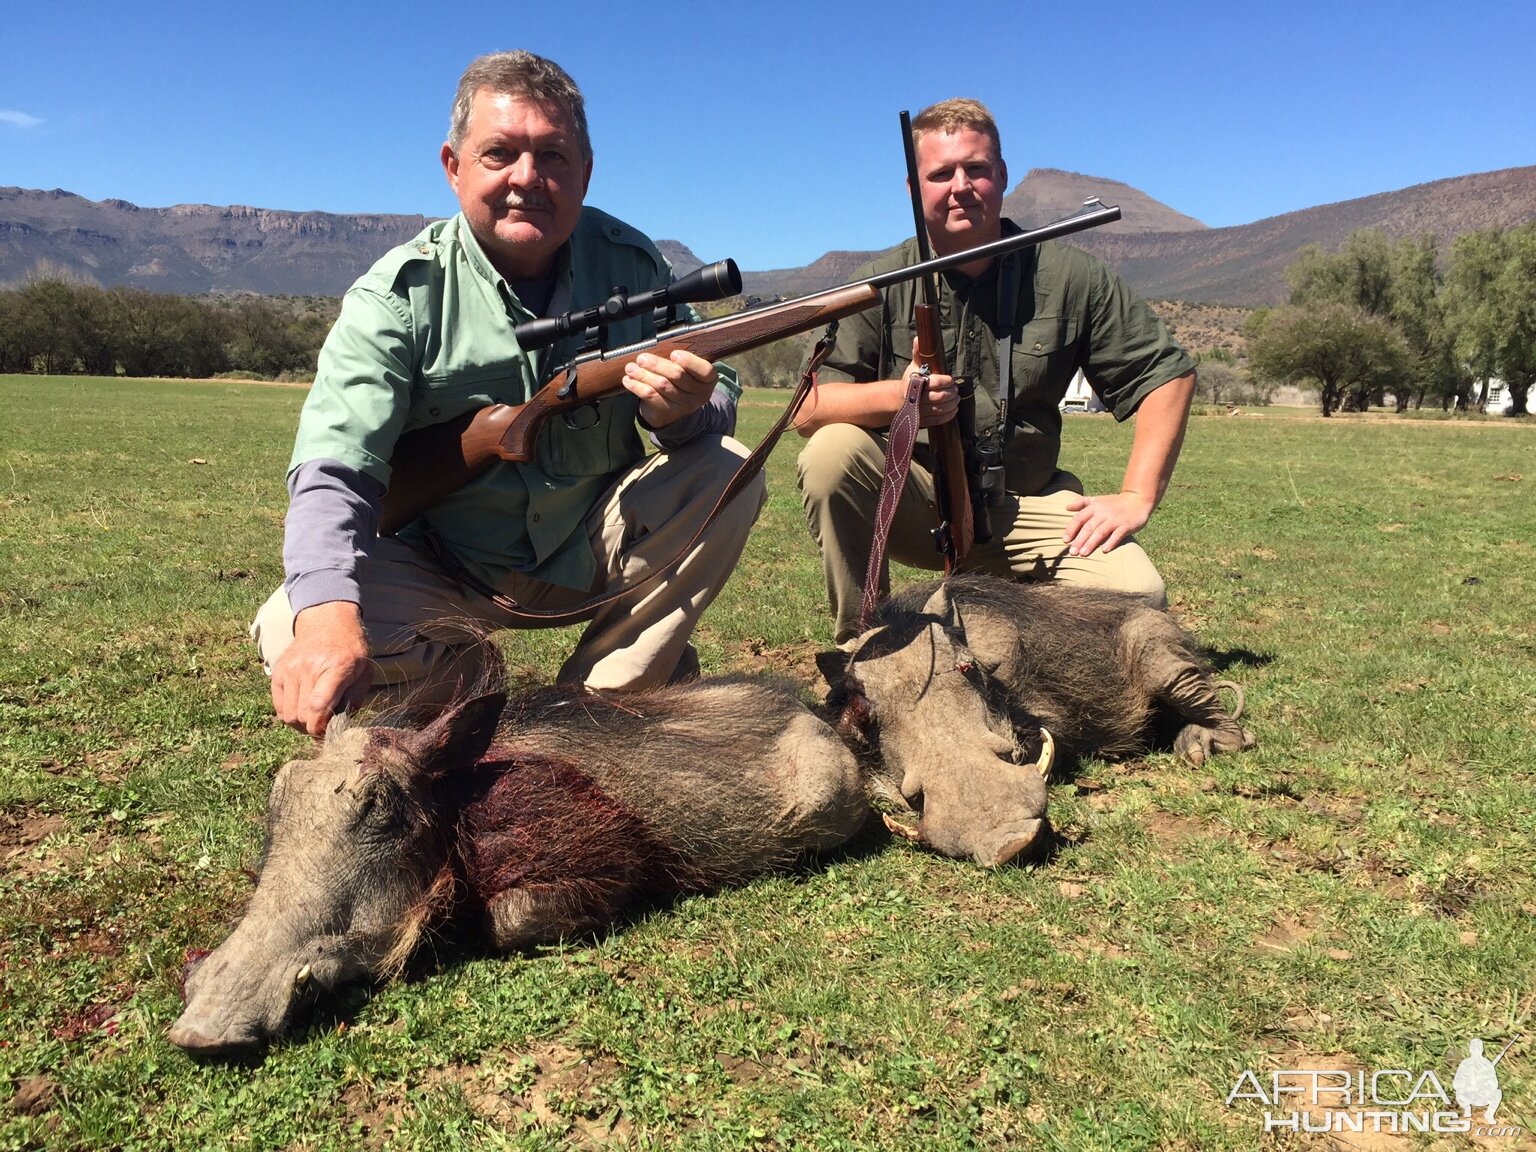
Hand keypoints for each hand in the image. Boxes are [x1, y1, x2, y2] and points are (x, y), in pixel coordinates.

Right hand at [269, 601, 372, 736]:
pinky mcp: (278, 672)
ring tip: (313, 717)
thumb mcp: (364, 671)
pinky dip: (289, 714)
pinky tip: (302, 708)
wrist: (327, 623)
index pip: (318, 705)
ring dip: (300, 723)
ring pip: (288, 715)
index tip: (328, 730)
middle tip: (324, 724)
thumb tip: (343, 724)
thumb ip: (355, 698)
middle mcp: (309, 668)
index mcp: (336, 668)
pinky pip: (278, 707)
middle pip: (302, 715)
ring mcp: (290, 669)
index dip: (321, 726)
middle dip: (313, 727)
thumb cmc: (350, 650)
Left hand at [622, 349, 717, 427]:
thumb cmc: (680, 380)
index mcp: (708, 379)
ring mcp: (684, 405)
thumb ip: (680, 359)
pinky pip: (651, 397)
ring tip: (630, 368)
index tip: (674, 354)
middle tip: (642, 358)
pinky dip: (637, 387)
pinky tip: (629, 381)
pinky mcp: (669, 412)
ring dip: (643, 375)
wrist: (674, 407)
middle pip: (678, 376)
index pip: (704, 370)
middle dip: (657, 365)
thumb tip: (658, 347)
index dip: (689, 361)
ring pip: (662, 386)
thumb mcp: (688, 369)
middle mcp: (699, 393)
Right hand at [903, 341, 958, 427]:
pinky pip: (939, 419)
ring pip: (941, 409)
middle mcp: (917, 398)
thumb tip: (918, 338)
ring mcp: (920, 411)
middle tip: (955, 389)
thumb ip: (918, 353)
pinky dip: (949, 414)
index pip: (936, 382)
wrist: (899, 400)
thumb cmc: (910, 381)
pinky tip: (953, 408)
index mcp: (915, 383)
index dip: (947, 381)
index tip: (951, 379)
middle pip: (940, 397)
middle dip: (951, 392)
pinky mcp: (924, 420)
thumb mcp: (913, 366)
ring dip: (952, 403)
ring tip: (956, 398)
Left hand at [1062, 491, 1155, 556]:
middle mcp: (1104, 512)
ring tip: (1083, 554)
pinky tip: (1104, 550)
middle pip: (1089, 527)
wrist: (1138, 500)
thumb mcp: (1098, 500)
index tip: (1065, 541)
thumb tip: (1066, 507)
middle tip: (1072, 552)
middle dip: (1079, 540)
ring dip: (1091, 543)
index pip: (1080, 518)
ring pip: (1101, 532)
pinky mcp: (1126, 525)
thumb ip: (1082, 503)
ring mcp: (1115, 519)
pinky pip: (1117, 534)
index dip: (1071, 529)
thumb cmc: (1114, 503)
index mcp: (1095, 506)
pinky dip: (1111, 542)